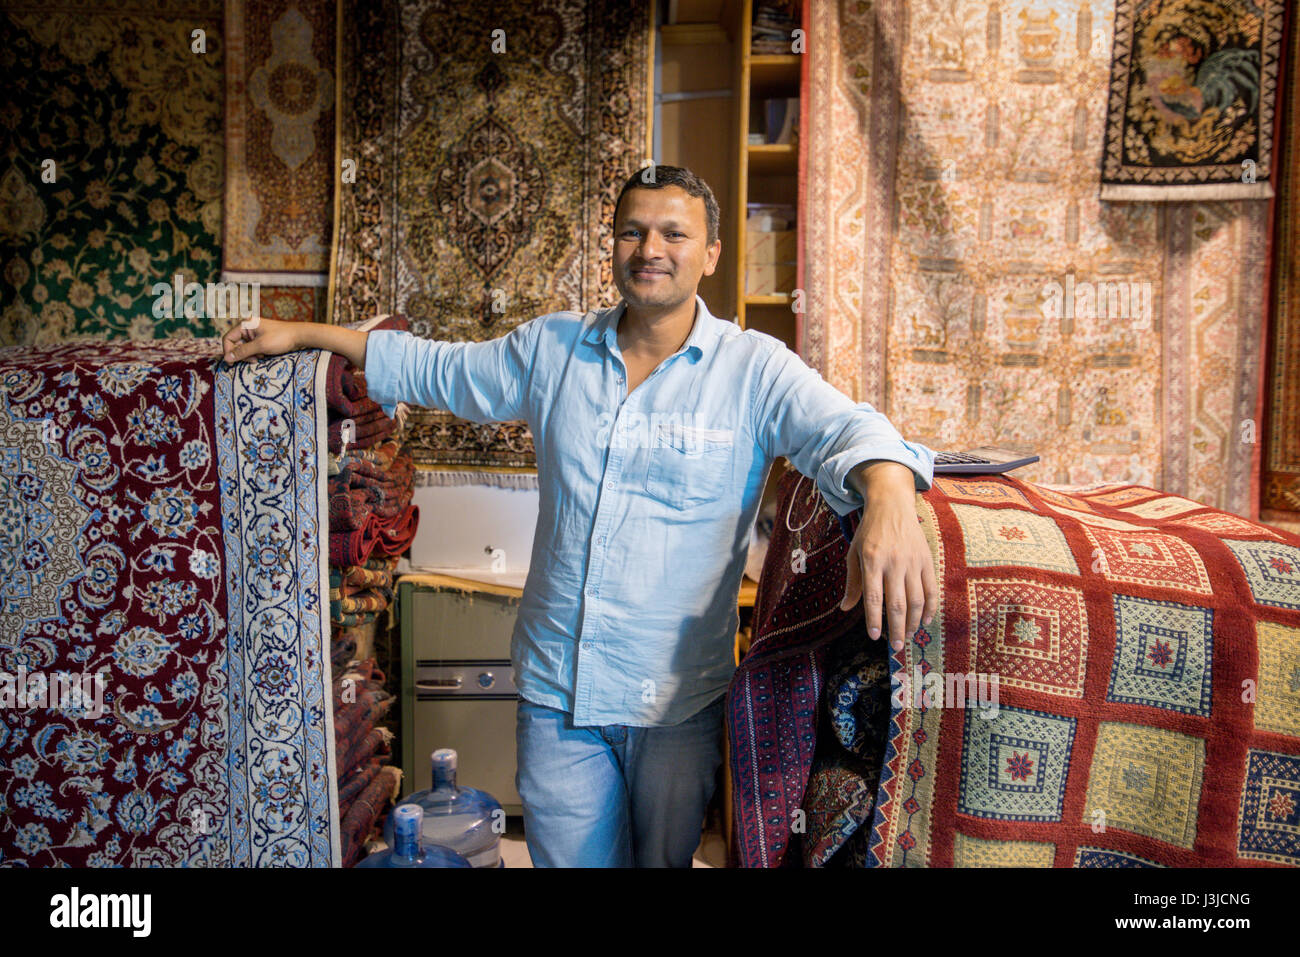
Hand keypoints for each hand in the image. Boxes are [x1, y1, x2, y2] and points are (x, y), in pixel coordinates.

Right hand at [221, 316, 299, 363]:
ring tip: (260, 358)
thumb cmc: (281, 338)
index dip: (228, 351)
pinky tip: (264, 356)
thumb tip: (226, 358)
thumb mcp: (260, 346)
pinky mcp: (260, 339)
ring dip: (250, 356)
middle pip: (235, 344)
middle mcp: (248, 327)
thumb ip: (243, 352)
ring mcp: (254, 333)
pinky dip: (256, 354)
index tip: (232, 363)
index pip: (228, 338)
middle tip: (253, 361)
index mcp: (245, 324)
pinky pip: (252, 349)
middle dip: (243, 355)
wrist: (299, 336)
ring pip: (244, 348)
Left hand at [839, 462, 938, 651]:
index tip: (874, 637)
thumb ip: (853, 582)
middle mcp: (894, 562)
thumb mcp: (854, 553)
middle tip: (895, 647)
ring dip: (912, 622)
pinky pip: (931, 589)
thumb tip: (845, 608)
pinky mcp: (927, 560)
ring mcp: (913, 561)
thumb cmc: (869, 532)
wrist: (892, 505)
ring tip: (907, 636)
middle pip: (897, 603)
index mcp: (872, 561)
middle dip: (896, 628)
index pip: (873, 597)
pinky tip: (924, 621)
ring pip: (916, 600)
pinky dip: (930, 608)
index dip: (874, 619)